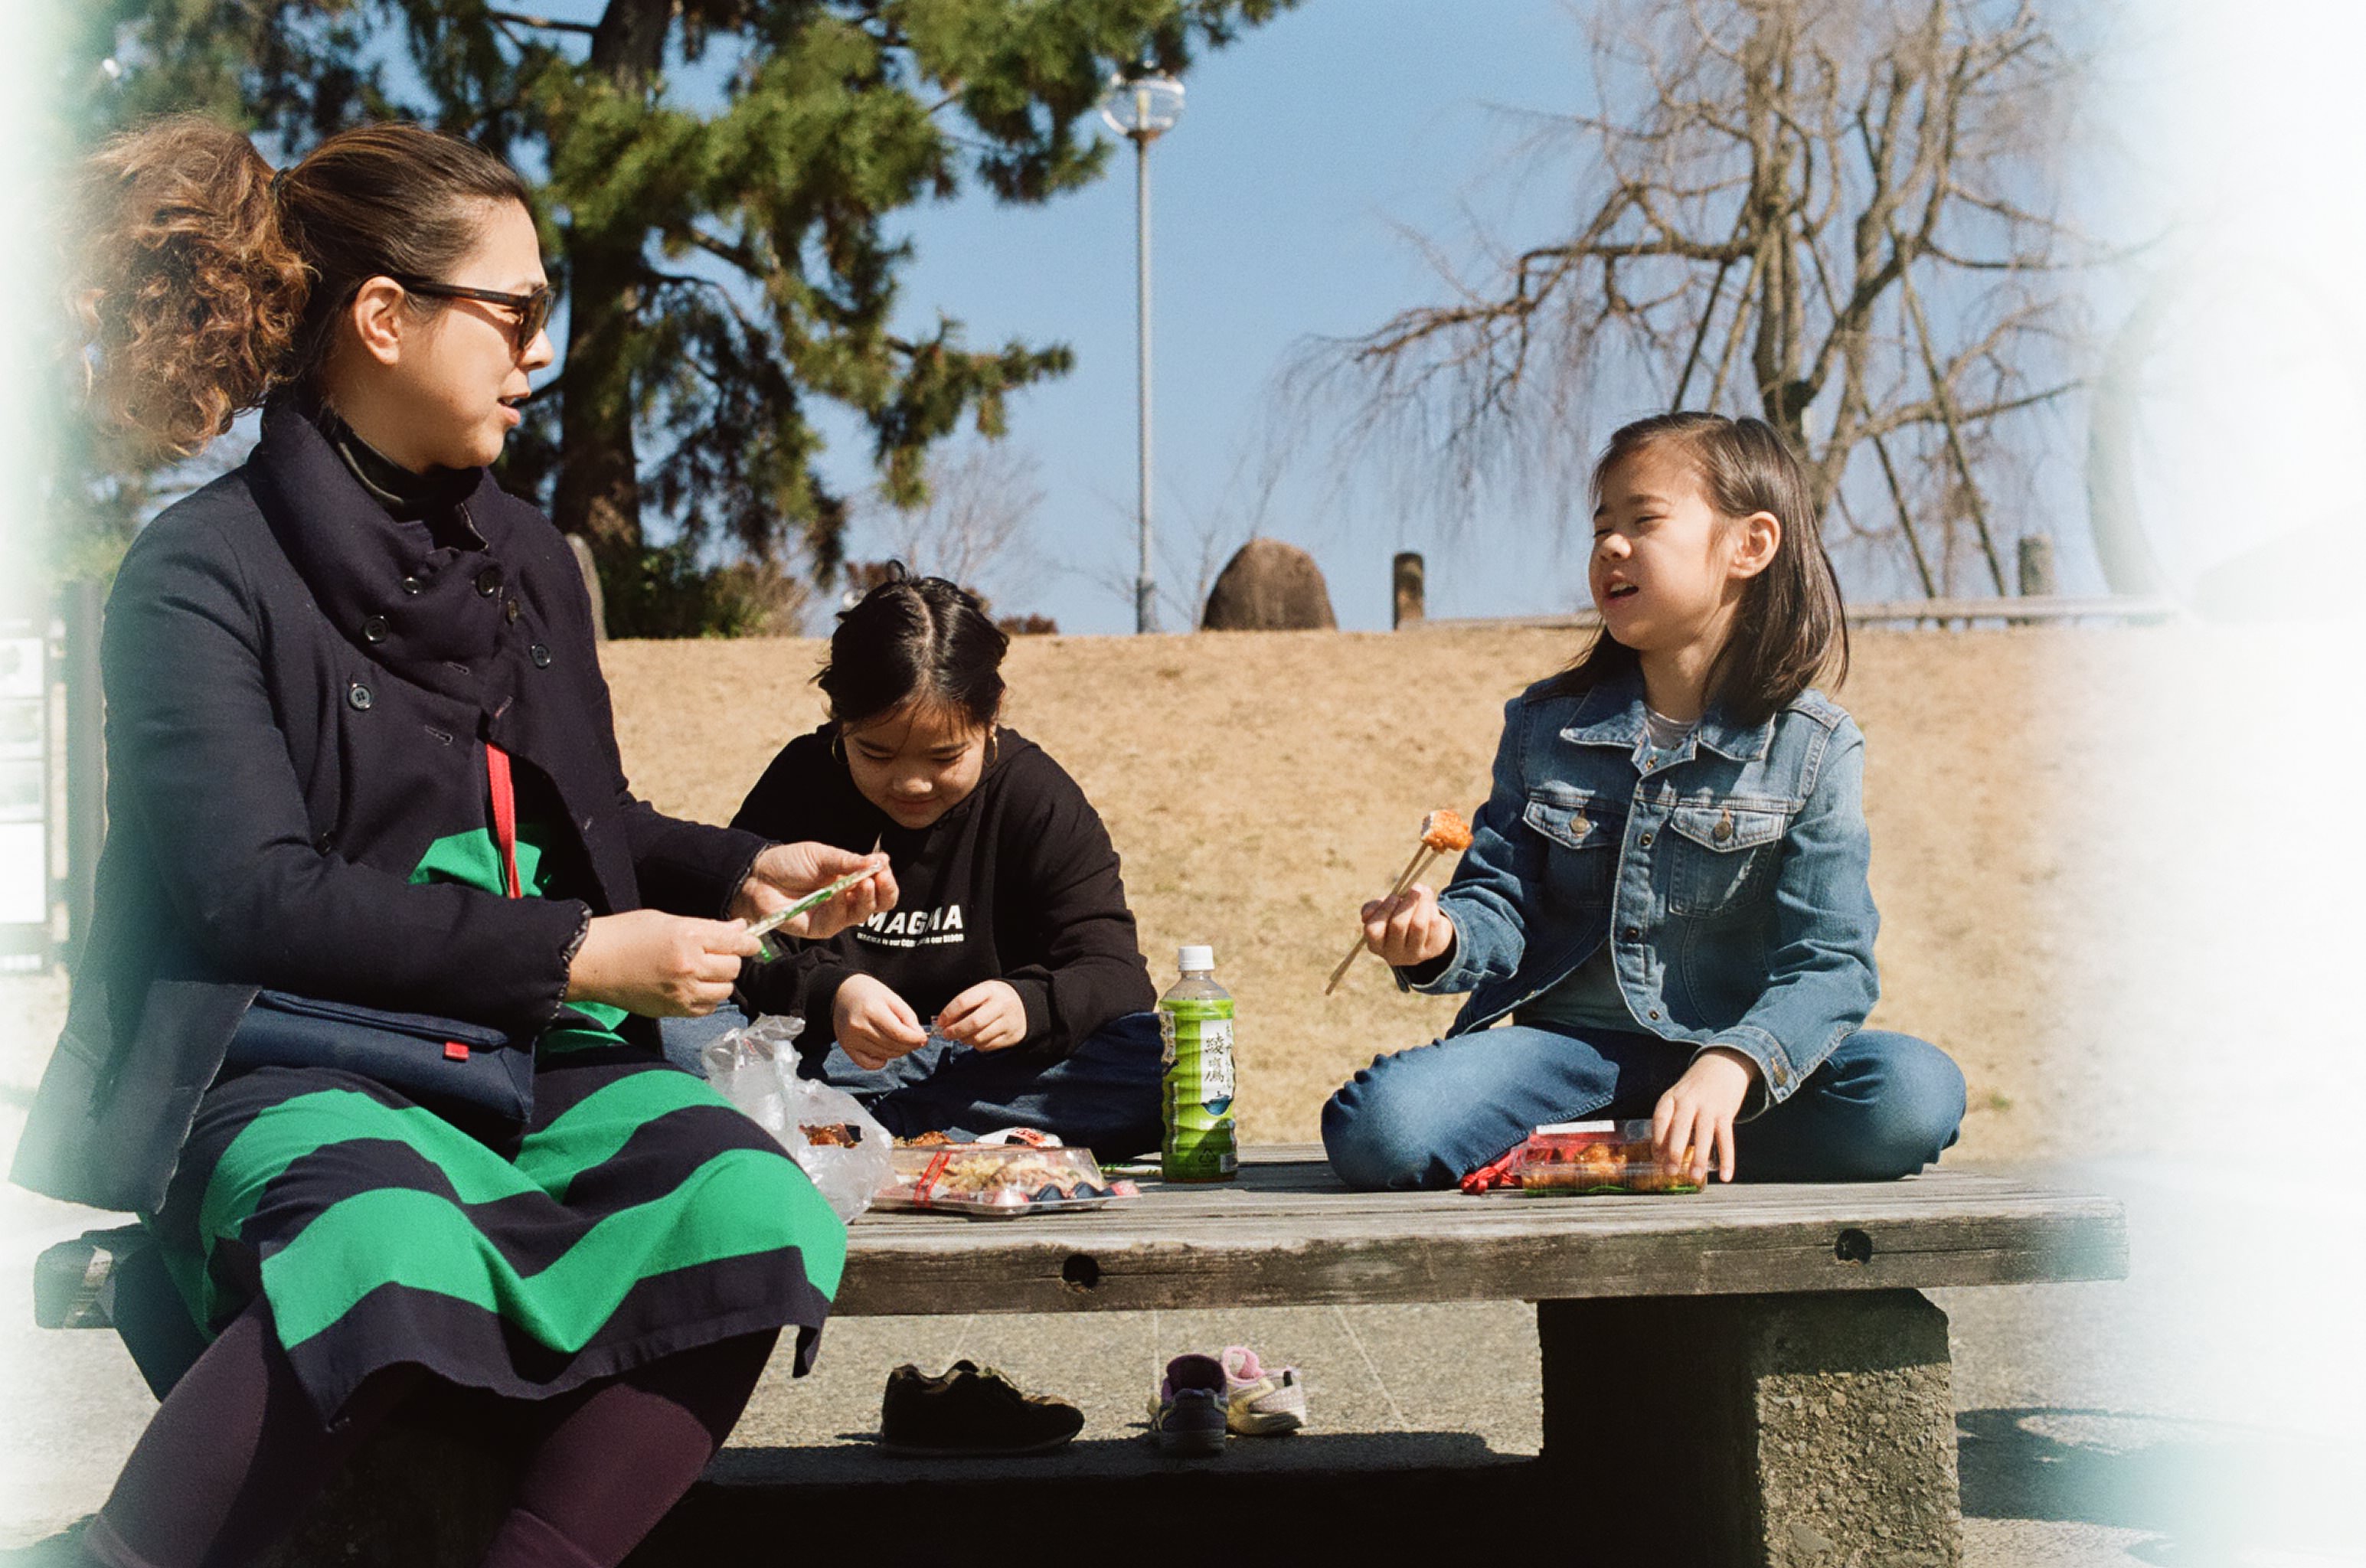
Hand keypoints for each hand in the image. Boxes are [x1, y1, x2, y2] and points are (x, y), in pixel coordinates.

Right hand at [565, 909, 760, 1017]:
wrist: (592, 962)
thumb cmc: (626, 934)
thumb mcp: (667, 921)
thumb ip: (706, 927)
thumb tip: (739, 929)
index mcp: (688, 938)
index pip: (735, 943)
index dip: (748, 942)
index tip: (750, 942)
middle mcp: (689, 967)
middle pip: (733, 968)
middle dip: (730, 959)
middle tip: (718, 954)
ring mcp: (682, 992)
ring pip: (725, 990)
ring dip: (720, 981)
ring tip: (704, 971)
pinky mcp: (673, 1010)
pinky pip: (707, 1008)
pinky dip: (707, 999)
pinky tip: (694, 988)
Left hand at [731, 844, 895, 938]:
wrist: (759, 876)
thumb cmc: (789, 863)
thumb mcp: (822, 855)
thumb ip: (849, 861)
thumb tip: (883, 860)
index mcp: (851, 880)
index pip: (879, 887)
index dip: (886, 880)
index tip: (883, 867)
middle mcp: (847, 900)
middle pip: (878, 904)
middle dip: (884, 891)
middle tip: (880, 877)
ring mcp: (834, 915)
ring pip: (863, 914)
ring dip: (867, 898)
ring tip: (864, 882)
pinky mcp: (820, 928)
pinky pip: (838, 920)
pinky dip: (841, 905)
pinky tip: (838, 892)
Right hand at [832, 973, 927, 1071]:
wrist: (844, 993)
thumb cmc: (871, 994)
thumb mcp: (893, 998)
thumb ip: (908, 1018)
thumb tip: (919, 1039)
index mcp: (871, 1010)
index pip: (898, 1033)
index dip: (914, 1039)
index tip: (924, 1039)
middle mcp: (858, 1026)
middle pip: (891, 1046)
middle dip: (909, 1046)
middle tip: (915, 1041)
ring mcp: (850, 1038)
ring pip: (883, 1055)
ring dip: (898, 1052)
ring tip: (901, 1042)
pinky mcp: (846, 1047)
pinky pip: (867, 1064)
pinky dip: (880, 1062)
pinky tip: (886, 1053)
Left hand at [936, 980, 1026, 1051]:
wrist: (1025, 1006)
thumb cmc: (994, 999)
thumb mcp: (982, 993)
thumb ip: (964, 1006)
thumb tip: (944, 1023)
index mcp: (990, 990)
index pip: (964, 1002)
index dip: (948, 1014)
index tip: (940, 1022)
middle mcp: (1001, 1005)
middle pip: (973, 1023)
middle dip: (955, 1031)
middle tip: (946, 1034)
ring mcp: (1008, 1022)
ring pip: (979, 1037)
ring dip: (965, 1040)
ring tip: (962, 1036)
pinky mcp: (1011, 1037)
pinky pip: (987, 1046)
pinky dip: (977, 1045)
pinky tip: (975, 1039)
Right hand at [1361, 883, 1455, 967]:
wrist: (1425, 933)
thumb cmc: (1398, 917)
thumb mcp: (1384, 911)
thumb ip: (1374, 907)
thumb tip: (1366, 914)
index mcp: (1376, 945)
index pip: (1373, 930)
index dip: (1384, 910)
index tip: (1394, 896)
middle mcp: (1393, 954)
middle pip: (1398, 925)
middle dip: (1406, 903)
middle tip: (1413, 888)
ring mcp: (1414, 954)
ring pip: (1418, 924)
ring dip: (1422, 902)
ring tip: (1423, 890)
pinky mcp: (1432, 949)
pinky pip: (1433, 925)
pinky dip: (1432, 909)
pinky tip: (1430, 903)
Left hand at [1651, 1047, 1760, 1184]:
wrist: (1723, 1064)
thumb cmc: (1695, 1089)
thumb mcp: (1677, 1097)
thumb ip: (1670, 1122)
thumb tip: (1661, 1156)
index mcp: (1672, 1097)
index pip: (1660, 1118)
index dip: (1656, 1139)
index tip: (1656, 1159)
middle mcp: (1689, 1100)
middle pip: (1680, 1126)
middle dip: (1674, 1151)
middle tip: (1671, 1172)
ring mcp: (1709, 1106)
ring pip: (1703, 1134)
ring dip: (1699, 1157)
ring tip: (1695, 1177)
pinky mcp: (1726, 1112)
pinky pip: (1727, 1138)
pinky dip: (1727, 1159)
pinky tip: (1726, 1176)